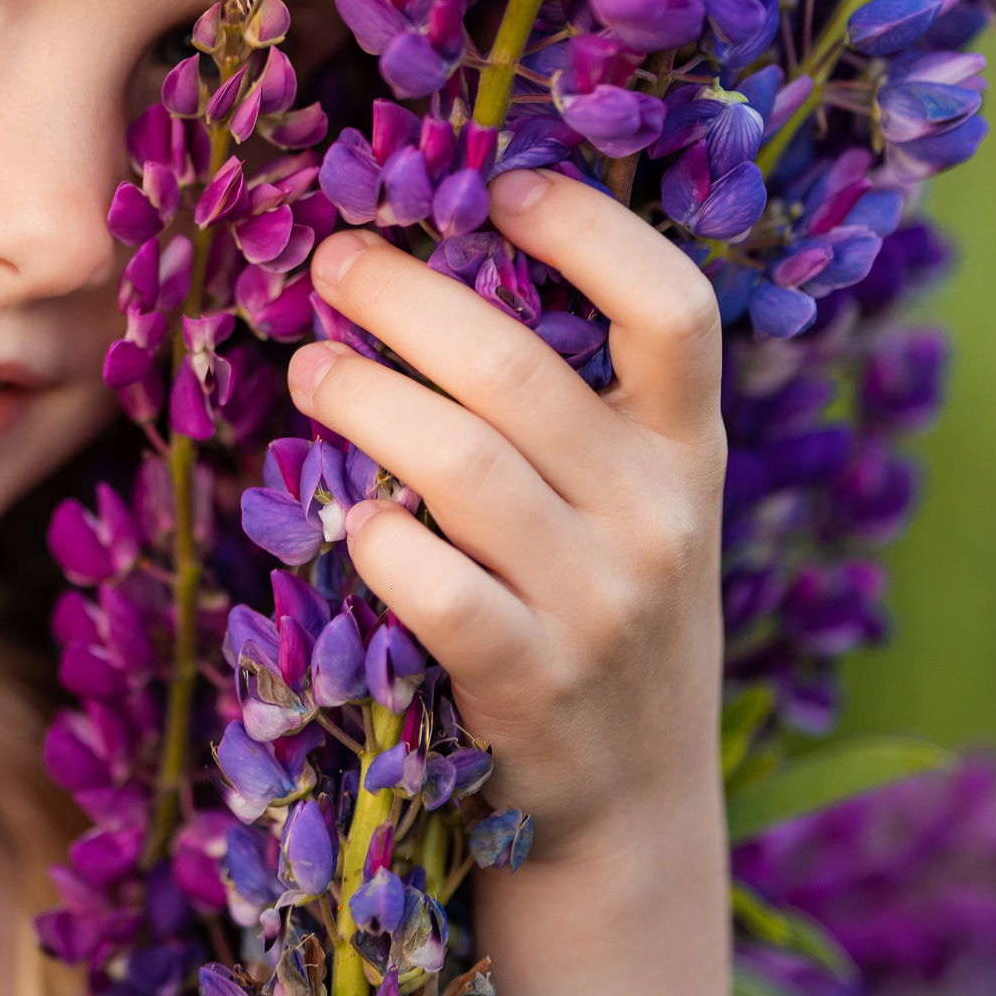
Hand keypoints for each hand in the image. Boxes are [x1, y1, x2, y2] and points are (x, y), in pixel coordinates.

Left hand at [287, 167, 729, 995]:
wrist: (629, 812)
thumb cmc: (597, 612)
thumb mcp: (629, 505)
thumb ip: (572, 406)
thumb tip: (434, 262)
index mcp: (687, 448)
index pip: (674, 309)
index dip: (591, 232)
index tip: (504, 184)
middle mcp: (659, 515)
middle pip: (521, 371)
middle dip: (407, 299)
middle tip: (333, 263)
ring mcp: (601, 606)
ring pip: (461, 466)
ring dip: (364, 400)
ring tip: (307, 370)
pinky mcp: (533, 688)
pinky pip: (439, 591)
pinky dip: (381, 543)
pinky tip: (351, 518)